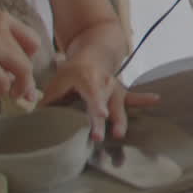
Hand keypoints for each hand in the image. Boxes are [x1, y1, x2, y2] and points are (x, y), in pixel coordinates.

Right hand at [0, 11, 41, 102]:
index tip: (21, 69)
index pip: (33, 40)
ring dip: (21, 87)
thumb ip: (2, 44)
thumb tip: (21, 71)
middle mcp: (0, 28)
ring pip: (22, 69)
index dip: (30, 58)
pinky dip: (4, 90)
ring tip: (12, 94)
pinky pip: (3, 81)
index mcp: (2, 18)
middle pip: (28, 58)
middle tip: (23, 91)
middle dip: (28, 78)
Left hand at [41, 55, 160, 140]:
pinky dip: (144, 99)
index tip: (100, 115)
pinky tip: (156, 100)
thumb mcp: (58, 81)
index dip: (96, 104)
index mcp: (87, 78)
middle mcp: (104, 83)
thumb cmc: (72, 71)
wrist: (92, 54)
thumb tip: (35, 119)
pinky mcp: (121, 94)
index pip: (92, 93)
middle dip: (102, 121)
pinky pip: (134, 98)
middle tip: (99, 138)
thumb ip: (49, 100)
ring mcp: (114, 88)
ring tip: (119, 134)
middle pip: (105, 104)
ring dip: (119, 121)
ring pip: (119, 106)